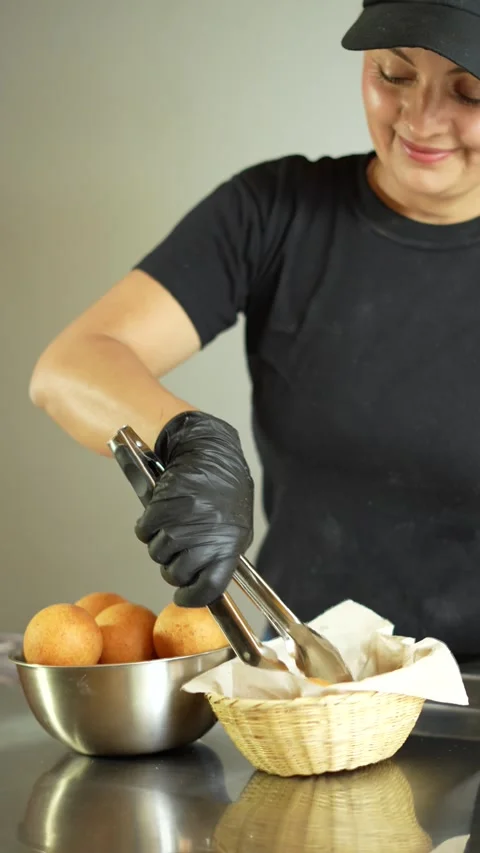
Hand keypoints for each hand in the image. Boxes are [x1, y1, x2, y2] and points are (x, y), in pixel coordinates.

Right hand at [135, 411, 253, 605]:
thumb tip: (207, 583)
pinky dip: (148, 525)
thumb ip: (220, 555)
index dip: (193, 597)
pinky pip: (144, 532)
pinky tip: (161, 512)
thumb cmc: (223, 487)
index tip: (184, 596)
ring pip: (157, 554)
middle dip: (172, 566)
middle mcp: (204, 537)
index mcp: (229, 544)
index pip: (209, 588)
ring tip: (173, 524)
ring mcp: (180, 524)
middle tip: (178, 551)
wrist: (206, 450)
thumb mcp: (234, 526)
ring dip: (159, 544)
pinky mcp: (159, 510)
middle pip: (175, 574)